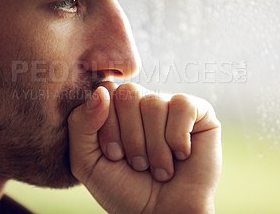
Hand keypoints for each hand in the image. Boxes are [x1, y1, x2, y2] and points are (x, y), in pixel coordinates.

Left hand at [68, 82, 221, 212]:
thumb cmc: (124, 190)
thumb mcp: (87, 161)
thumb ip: (81, 124)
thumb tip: (102, 90)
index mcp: (118, 109)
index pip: (106, 92)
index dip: (107, 126)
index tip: (115, 156)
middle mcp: (143, 102)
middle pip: (128, 93)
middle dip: (130, 137)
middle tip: (138, 164)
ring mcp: (170, 105)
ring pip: (153, 102)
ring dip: (154, 146)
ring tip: (159, 168)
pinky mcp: (198, 112)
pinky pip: (182, 106)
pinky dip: (178, 138)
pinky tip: (181, 155)